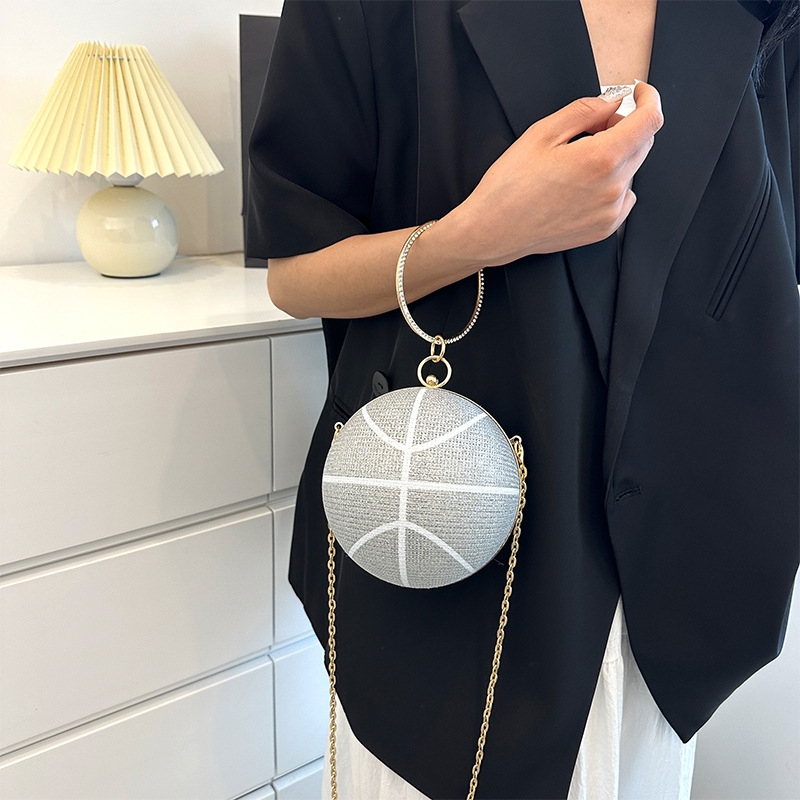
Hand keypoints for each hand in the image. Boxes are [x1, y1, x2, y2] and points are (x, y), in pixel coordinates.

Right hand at [449, 81, 663, 262]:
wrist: (493, 230)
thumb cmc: (510, 185)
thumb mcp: (542, 133)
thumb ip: (585, 110)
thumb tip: (612, 102)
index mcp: (600, 159)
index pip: (649, 121)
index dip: (649, 99)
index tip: (639, 92)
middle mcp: (612, 188)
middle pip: (642, 144)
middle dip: (625, 126)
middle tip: (595, 124)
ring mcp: (610, 212)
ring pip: (631, 170)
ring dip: (616, 156)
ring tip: (579, 160)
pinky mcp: (604, 228)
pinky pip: (623, 197)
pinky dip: (612, 184)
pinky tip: (583, 185)